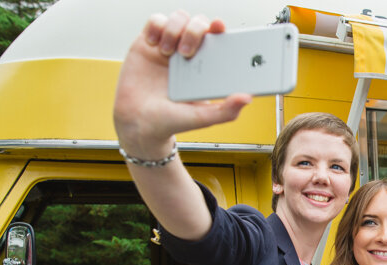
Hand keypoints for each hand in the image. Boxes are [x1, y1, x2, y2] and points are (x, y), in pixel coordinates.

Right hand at [113, 11, 251, 156]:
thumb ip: (226, 111)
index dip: (221, 29)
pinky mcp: (148, 43)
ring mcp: (170, 46)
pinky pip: (155, 21)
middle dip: (196, 30)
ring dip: (175, 30)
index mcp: (206, 67)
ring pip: (179, 18)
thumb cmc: (170, 120)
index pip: (218, 40)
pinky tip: (154, 45)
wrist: (139, 124)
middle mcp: (190, 53)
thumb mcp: (202, 118)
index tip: (220, 27)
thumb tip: (247, 98)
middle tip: (188, 52)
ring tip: (168, 52)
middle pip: (199, 23)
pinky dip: (156, 27)